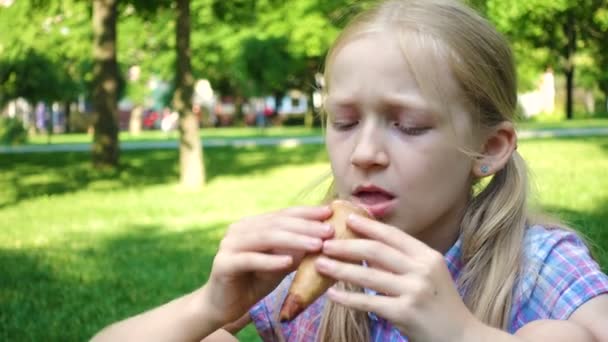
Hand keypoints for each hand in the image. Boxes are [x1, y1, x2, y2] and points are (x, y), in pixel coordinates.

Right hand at [202, 206, 333, 325]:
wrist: (223, 306)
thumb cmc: (254, 281)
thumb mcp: (280, 263)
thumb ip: (296, 250)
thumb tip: (325, 239)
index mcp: (252, 224)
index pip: (283, 214)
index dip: (306, 212)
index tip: (329, 212)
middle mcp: (239, 229)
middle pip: (277, 223)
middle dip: (306, 226)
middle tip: (329, 230)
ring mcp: (229, 245)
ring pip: (266, 238)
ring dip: (294, 240)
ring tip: (317, 244)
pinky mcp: (223, 264)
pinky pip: (250, 259)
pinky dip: (270, 260)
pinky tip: (289, 262)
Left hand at [314, 214, 476, 341]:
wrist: (460, 337)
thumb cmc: (439, 305)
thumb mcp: (427, 275)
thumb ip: (401, 261)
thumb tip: (367, 246)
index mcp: (427, 256)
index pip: (393, 235)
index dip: (368, 225)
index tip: (347, 217)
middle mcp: (422, 270)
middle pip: (377, 251)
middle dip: (347, 245)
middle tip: (325, 242)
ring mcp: (414, 291)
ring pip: (369, 276)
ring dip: (341, 269)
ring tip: (320, 264)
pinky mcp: (405, 313)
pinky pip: (369, 303)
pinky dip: (348, 298)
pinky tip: (331, 294)